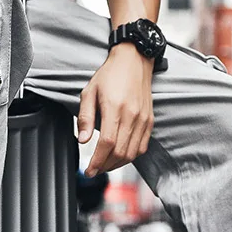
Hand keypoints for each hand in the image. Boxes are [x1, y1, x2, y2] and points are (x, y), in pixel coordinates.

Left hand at [78, 43, 153, 176]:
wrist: (134, 60)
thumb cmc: (110, 75)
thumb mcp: (89, 92)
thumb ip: (85, 118)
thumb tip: (82, 140)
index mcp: (115, 108)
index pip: (107, 144)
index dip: (97, 161)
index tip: (89, 170)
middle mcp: (132, 116)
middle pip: (120, 152)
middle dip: (105, 166)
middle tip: (94, 170)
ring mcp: (143, 120)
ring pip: (132, 153)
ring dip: (117, 164)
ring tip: (105, 165)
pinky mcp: (149, 121)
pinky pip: (142, 147)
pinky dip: (130, 156)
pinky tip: (119, 156)